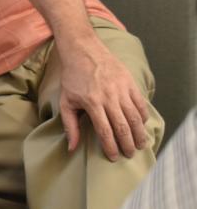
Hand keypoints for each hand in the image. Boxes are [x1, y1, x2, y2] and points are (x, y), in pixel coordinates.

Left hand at [59, 40, 149, 160]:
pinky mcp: (130, 82)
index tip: (113, 157)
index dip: (110, 147)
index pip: (105, 131)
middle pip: (123, 127)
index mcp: (92, 103)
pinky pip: (141, 104)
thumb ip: (69, 125)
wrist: (83, 50)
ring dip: (139, 134)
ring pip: (135, 117)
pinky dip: (143, 117)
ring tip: (139, 145)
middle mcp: (109, 97)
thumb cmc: (72, 78)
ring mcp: (121, 89)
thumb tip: (71, 148)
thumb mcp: (65, 101)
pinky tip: (141, 125)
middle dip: (127, 145)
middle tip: (129, 154)